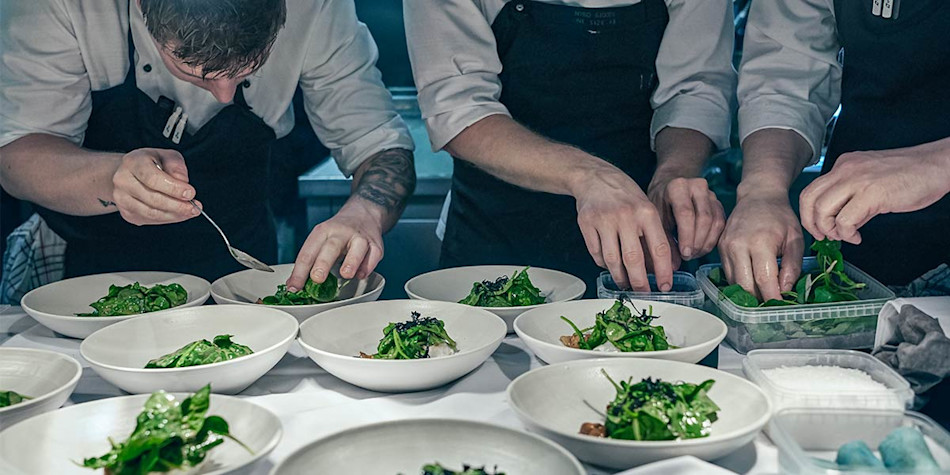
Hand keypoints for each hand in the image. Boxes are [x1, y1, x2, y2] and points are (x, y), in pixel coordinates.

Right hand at [111, 148, 198, 225]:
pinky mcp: (127, 213)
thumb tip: (182, 181)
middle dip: (178, 206)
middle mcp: (123, 181)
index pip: (153, 179)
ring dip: (175, 215)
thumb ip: (176, 166)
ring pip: (152, 213)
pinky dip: (168, 218)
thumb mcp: (166, 156)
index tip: (190, 193)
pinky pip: (151, 220)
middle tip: (194, 208)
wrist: (129, 173)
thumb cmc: (151, 164)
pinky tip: (178, 214)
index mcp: (133, 162)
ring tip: (190, 211)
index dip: (174, 188)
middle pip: (153, 199)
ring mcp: (122, 199)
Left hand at [287, 201, 384, 290]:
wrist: (363, 214)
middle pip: (331, 246)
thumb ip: (310, 260)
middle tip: (317, 279)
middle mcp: (341, 232)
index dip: (300, 271)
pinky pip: (373, 255)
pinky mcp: (375, 244)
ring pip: (357, 247)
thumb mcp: (320, 239)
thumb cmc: (338, 233)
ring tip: (345, 275)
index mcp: (323, 232)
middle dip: (323, 263)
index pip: (308, 252)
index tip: (294, 287)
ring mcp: (360, 237)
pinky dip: (368, 266)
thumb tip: (295, 284)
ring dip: (351, 262)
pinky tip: (361, 275)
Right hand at [574, 171, 674, 291]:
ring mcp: (604, 220)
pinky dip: (604, 264)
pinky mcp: (586, 224)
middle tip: (643, 292)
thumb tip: (665, 267)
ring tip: (625, 284)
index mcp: (646, 212)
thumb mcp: (646, 209)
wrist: (595, 177)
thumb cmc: (625, 195)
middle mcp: (625, 216)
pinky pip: (596, 253)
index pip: (659, 248)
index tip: (665, 285)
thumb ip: (655, 236)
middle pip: (634, 259)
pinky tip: (610, 265)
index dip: (664, 271)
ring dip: (620, 277)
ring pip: (612, 260)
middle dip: (640, 282)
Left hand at [648, 177, 724, 260]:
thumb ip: (664, 240)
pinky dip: (713, 239)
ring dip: (706, 242)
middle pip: (704, 218)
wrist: (669, 186)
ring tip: (694, 254)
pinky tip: (702, 248)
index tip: (684, 253)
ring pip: (716, 221)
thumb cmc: (661, 203)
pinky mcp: (718, 203)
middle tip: (688, 256)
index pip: (686, 213)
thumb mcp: (657, 219)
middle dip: (697, 242)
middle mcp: (697, 186)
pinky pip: (721, 223)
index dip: (687, 236)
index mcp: (677, 187)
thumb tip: (673, 266)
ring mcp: (710, 193)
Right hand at [719, 191, 803, 300]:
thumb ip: (792, 266)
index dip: (773, 298)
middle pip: (745, 285)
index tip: (781, 307)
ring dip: (748, 293)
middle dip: (759, 300)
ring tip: (762, 297)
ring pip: (734, 282)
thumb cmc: (780, 216)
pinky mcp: (719, 248)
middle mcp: (738, 246)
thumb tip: (784, 290)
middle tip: (771, 306)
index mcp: (760, 242)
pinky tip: (752, 283)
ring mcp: (725, 247)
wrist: (757, 196)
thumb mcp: (795, 239)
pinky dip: (740, 282)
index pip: (764, 279)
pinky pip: (728, 273)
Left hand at [800, 148, 949, 243]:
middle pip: (808, 199)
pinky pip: (844, 220)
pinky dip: (846, 234)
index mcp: (844, 165)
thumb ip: (852, 197)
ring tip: (844, 236)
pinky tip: (857, 236)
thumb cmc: (911, 174)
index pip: (811, 190)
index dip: (810, 214)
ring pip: (822, 210)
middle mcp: (845, 169)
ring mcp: (857, 180)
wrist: (937, 165)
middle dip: (812, 224)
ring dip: (829, 230)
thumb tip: (840, 221)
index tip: (819, 228)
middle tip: (824, 237)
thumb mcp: (872, 180)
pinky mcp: (871, 194)